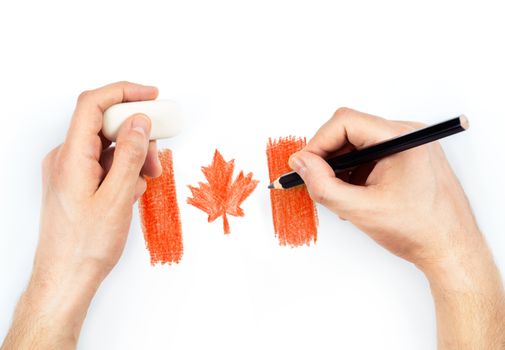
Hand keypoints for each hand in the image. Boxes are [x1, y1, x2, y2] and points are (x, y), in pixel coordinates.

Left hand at [2, 81, 161, 348]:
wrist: (66, 278)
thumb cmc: (86, 246)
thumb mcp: (117, 198)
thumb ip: (130, 155)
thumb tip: (140, 122)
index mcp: (70, 156)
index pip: (93, 104)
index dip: (123, 92)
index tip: (151, 96)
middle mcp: (67, 157)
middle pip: (105, 125)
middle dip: (137, 135)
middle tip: (157, 157)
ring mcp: (71, 170)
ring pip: (108, 146)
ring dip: (134, 156)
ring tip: (147, 180)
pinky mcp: (78, 182)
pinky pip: (105, 163)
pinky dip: (123, 170)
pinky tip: (132, 191)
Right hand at [289, 107, 504, 347]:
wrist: (451, 249)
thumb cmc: (420, 230)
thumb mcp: (361, 210)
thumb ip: (323, 185)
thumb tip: (300, 163)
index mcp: (402, 139)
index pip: (345, 122)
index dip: (318, 142)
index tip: (303, 165)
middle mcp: (407, 135)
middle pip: (350, 130)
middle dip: (328, 156)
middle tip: (315, 181)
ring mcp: (408, 145)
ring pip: (357, 144)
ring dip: (340, 166)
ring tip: (338, 195)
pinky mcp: (406, 157)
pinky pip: (369, 155)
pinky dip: (354, 172)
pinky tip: (353, 195)